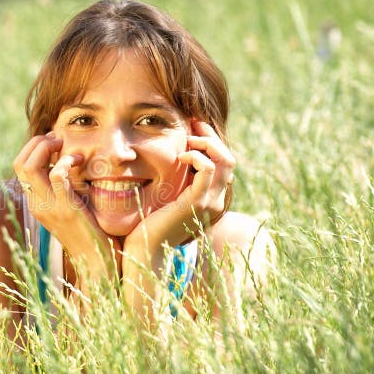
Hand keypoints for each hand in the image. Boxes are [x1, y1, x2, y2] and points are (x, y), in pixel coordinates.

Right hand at [12, 133, 117, 276]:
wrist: (97, 262)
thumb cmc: (90, 233)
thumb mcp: (71, 207)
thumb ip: (65, 188)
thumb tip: (68, 163)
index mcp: (35, 203)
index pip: (20, 166)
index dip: (34, 147)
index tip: (54, 141)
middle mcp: (37, 204)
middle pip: (20, 163)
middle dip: (38, 143)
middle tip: (58, 139)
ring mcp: (49, 207)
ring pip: (31, 166)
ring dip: (48, 147)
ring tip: (65, 146)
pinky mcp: (66, 209)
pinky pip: (57, 175)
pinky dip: (66, 161)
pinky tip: (79, 161)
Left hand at [124, 119, 234, 260]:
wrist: (145, 248)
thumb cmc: (150, 224)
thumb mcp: (167, 197)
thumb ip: (177, 183)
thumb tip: (174, 159)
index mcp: (211, 200)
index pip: (224, 164)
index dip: (212, 143)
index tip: (194, 128)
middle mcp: (216, 201)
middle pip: (228, 159)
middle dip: (211, 137)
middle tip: (193, 124)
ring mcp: (210, 203)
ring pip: (224, 160)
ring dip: (206, 143)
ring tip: (187, 140)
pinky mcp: (198, 202)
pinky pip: (207, 169)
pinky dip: (196, 156)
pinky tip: (180, 156)